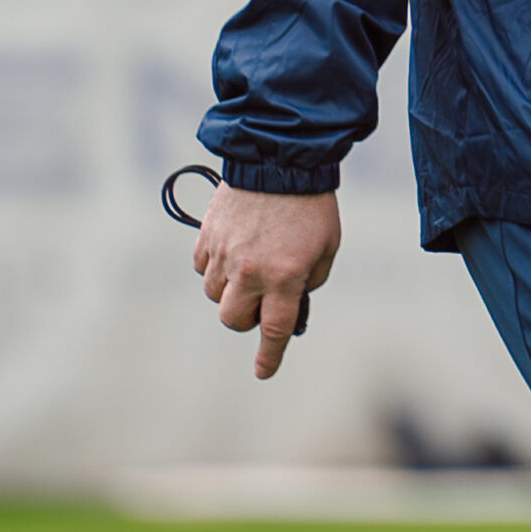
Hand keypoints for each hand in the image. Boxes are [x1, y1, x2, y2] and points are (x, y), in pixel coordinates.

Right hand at [194, 185, 340, 378]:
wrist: (281, 159)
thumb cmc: (311, 205)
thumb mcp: (327, 246)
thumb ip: (310, 279)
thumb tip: (292, 299)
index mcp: (285, 276)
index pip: (274, 329)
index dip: (269, 356)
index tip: (262, 372)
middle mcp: (250, 270)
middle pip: (234, 319)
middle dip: (246, 317)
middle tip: (262, 299)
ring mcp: (224, 254)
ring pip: (215, 295)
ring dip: (231, 290)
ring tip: (250, 263)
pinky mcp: (207, 237)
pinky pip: (203, 268)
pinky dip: (215, 266)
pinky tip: (233, 248)